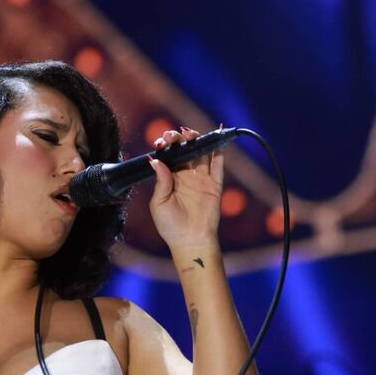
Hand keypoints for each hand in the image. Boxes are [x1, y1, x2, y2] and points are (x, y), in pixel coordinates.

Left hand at [148, 124, 223, 248]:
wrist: (190, 241)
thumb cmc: (170, 226)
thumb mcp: (159, 203)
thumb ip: (160, 181)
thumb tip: (155, 160)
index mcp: (170, 179)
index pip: (169, 156)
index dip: (166, 146)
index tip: (161, 141)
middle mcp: (186, 176)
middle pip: (185, 151)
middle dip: (179, 139)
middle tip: (174, 135)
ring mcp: (201, 180)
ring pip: (201, 154)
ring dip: (197, 141)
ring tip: (190, 133)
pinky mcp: (215, 185)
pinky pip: (218, 166)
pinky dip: (219, 152)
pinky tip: (216, 139)